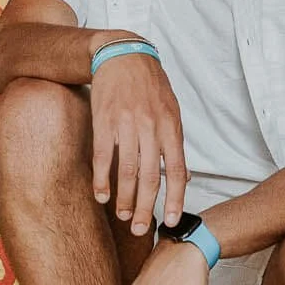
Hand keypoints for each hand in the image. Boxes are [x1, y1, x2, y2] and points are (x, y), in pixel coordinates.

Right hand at [91, 50, 187, 235]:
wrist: (123, 54)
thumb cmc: (149, 85)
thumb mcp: (172, 109)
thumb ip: (175, 142)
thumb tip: (183, 175)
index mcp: (171, 127)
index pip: (177, 170)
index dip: (174, 199)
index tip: (170, 220)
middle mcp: (152, 128)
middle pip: (151, 177)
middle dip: (146, 208)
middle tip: (140, 229)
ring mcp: (127, 125)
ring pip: (127, 171)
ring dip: (124, 198)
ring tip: (122, 216)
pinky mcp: (105, 121)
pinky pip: (104, 156)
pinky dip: (102, 179)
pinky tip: (101, 195)